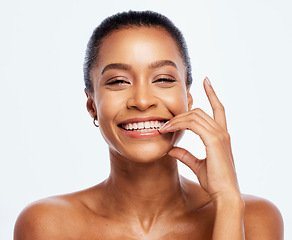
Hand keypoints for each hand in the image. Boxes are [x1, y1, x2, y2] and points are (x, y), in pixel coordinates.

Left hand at [159, 77, 239, 201]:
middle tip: (164, 123)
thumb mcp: (196, 165)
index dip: (212, 94)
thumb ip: (185, 155)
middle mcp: (222, 132)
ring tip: (163, 128)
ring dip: (176, 120)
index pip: (218, 108)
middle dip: (180, 114)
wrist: (224, 195)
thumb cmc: (214, 181)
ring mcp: (219, 135)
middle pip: (198, 112)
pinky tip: (168, 130)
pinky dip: (179, 124)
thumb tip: (171, 149)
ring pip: (194, 116)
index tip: (205, 81)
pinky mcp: (213, 141)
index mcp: (221, 135)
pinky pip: (193, 124)